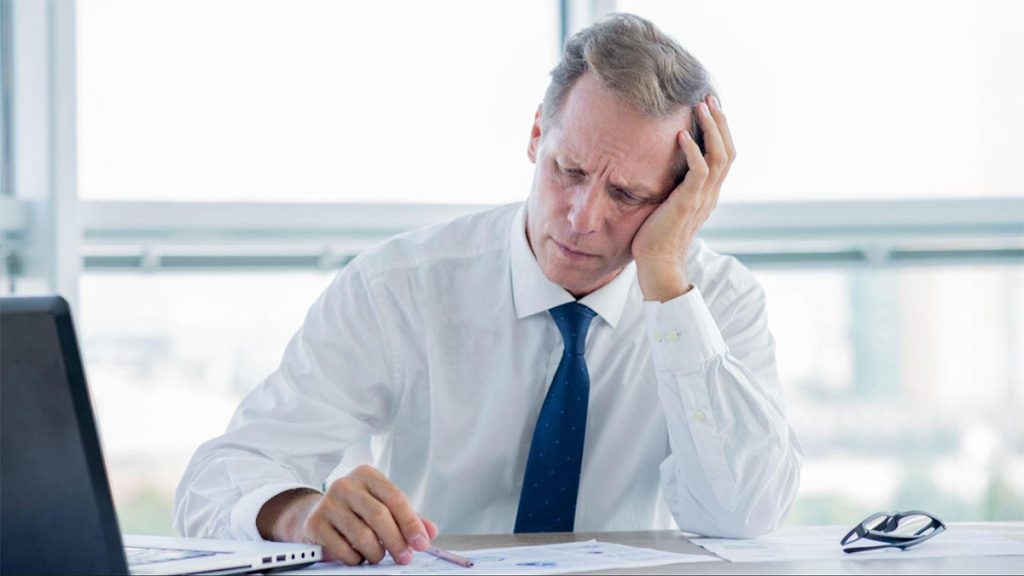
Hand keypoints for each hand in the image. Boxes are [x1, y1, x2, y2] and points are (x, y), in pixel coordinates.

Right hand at [257, 465, 438, 565]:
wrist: (315, 513)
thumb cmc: (356, 509)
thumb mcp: (381, 506)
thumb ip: (407, 518)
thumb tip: (430, 531)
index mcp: (367, 475)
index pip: (395, 498)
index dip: (411, 523)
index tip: (422, 543)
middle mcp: (346, 485)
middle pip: (379, 516)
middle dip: (397, 541)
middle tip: (405, 558)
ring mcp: (328, 503)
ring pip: (362, 535)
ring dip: (376, 553)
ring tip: (378, 556)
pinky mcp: (315, 523)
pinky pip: (343, 549)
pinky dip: (355, 558)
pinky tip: (358, 556)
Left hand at [631, 94, 735, 301]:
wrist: (657, 264)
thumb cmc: (656, 236)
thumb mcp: (669, 204)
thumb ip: (674, 187)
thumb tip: (665, 167)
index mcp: (709, 193)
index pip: (724, 156)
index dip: (720, 131)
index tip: (710, 108)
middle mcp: (711, 194)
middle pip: (728, 150)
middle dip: (720, 122)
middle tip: (709, 98)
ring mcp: (702, 198)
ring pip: (718, 156)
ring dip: (711, 128)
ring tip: (701, 106)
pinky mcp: (688, 203)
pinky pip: (699, 172)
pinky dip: (693, 151)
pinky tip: (682, 134)